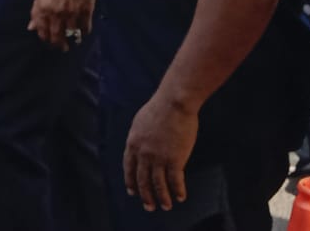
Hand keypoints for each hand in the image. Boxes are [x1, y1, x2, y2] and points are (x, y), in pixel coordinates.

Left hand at [28, 0, 95, 51]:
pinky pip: (85, 28)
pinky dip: (84, 32)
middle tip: (62, 47)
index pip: (43, 32)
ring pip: (72, 35)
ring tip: (74, 42)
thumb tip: (31, 28)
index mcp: (43, 8)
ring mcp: (72, 12)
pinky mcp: (86, 10)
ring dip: (72, 40)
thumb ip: (36, 11)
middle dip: (59, 45)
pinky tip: (83, 32)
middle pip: (57, 37)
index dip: (46, 39)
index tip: (49, 40)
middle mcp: (56, 13)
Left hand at [123, 93, 198, 211]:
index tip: (133, 192)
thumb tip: (138, 145)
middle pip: (142, 180)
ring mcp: (158, 158)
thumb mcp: (140, 121)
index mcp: (133, 143)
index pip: (129, 168)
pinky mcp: (175, 159)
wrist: (174, 102)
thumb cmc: (160, 107)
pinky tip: (180, 196)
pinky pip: (175, 181)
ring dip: (162, 198)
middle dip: (145, 196)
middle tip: (149, 206)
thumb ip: (138, 137)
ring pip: (158, 184)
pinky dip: (178, 190)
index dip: (130, 181)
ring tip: (166, 206)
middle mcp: (143, 154)